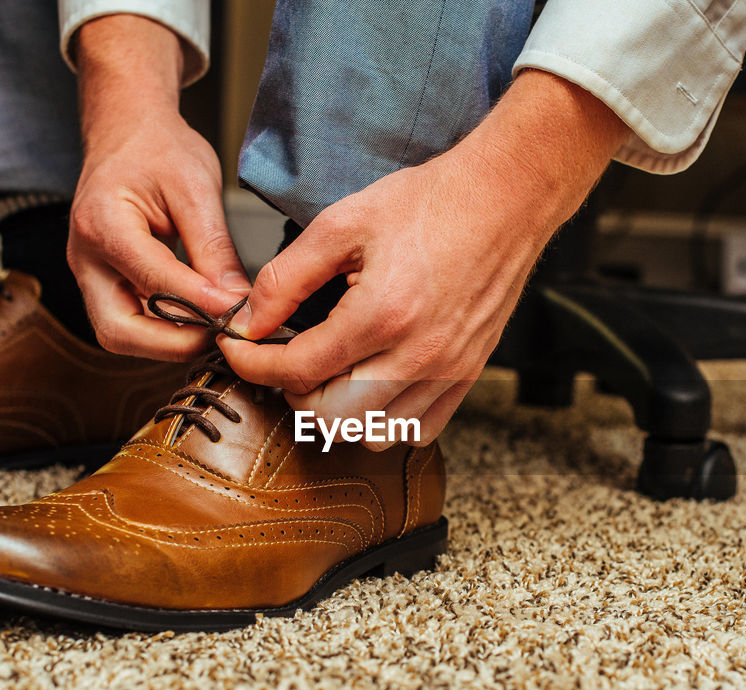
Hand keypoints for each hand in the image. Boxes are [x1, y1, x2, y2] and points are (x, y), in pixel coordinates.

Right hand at [67, 14, 246, 359]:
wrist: (129, 132)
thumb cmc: (159, 149)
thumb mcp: (196, 188)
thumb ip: (215, 248)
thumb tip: (235, 302)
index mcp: (103, 223)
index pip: (152, 281)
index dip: (199, 305)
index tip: (237, 314)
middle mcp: (86, 257)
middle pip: (119, 331)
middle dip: (174, 343)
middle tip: (221, 333)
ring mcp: (90, 274)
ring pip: (121, 335)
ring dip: (169, 342)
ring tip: (214, 326)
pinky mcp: (105, 283)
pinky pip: (130, 323)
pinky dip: (165, 331)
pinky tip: (199, 318)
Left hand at [220, 70, 627, 448]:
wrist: (506, 200)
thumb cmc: (432, 202)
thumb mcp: (343, 223)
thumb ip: (286, 278)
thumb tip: (249, 321)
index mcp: (382, 314)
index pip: (298, 370)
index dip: (253, 363)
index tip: (238, 348)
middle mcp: (418, 355)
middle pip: (330, 417)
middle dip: (292, 392)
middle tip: (283, 359)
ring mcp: (447, 372)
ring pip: (373, 433)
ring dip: (339, 411)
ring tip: (330, 372)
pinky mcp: (468, 376)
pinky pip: (417, 430)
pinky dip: (386, 419)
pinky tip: (373, 382)